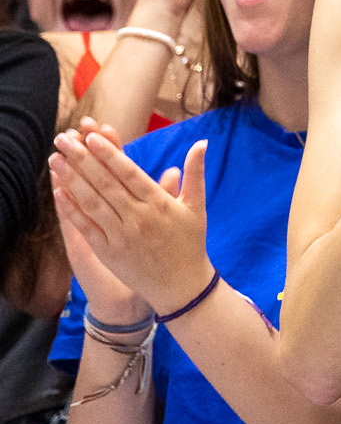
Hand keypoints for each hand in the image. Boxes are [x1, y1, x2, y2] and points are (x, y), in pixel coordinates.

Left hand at [50, 121, 214, 315]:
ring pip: (91, 203)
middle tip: (64, 139)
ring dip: (71, 179)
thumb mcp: (197, 206)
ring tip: (55, 159)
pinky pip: (86, 227)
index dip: (109, 154)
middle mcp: (138, 218)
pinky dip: (72, 209)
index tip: (91, 137)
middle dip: (82, 159)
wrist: (181, 286)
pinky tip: (59, 192)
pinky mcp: (108, 252)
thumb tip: (201, 142)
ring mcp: (120, 236)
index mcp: (159, 204)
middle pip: (105, 184)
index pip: (129, 173)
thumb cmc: (190, 243)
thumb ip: (196, 173)